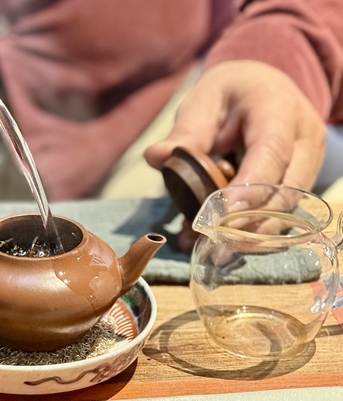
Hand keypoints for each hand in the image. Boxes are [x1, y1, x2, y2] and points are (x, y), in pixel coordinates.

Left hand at [144, 60, 326, 249]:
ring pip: (286, 207)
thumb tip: (156, 157)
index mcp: (278, 108)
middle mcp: (304, 137)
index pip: (271, 153)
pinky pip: (280, 210)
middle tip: (213, 245)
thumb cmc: (229, 92)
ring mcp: (309, 160)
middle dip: (249, 223)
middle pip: (284, 189)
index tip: (220, 217)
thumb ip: (184, 133)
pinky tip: (220, 242)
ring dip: (251, 234)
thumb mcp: (202, 102)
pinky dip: (251, 229)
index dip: (248, 188)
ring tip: (214, 250)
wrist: (262, 85)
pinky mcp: (302, 180)